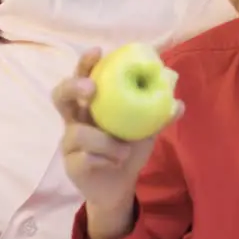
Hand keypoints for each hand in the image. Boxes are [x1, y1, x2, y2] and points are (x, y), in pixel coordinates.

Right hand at [53, 48, 174, 211]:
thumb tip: (179, 103)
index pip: (83, 76)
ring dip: (105, 142)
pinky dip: (105, 159)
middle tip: (92, 89)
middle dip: (73, 87)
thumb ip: (158, 116)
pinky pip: (85, 157)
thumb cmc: (129, 150)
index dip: (85, 63)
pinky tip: (115, 163)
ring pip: (78, 132)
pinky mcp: (71, 164)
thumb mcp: (146, 130)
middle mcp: (76, 118)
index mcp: (92, 104)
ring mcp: (69, 141)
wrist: (120, 186)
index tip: (97, 51)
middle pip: (60, 95)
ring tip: (124, 151)